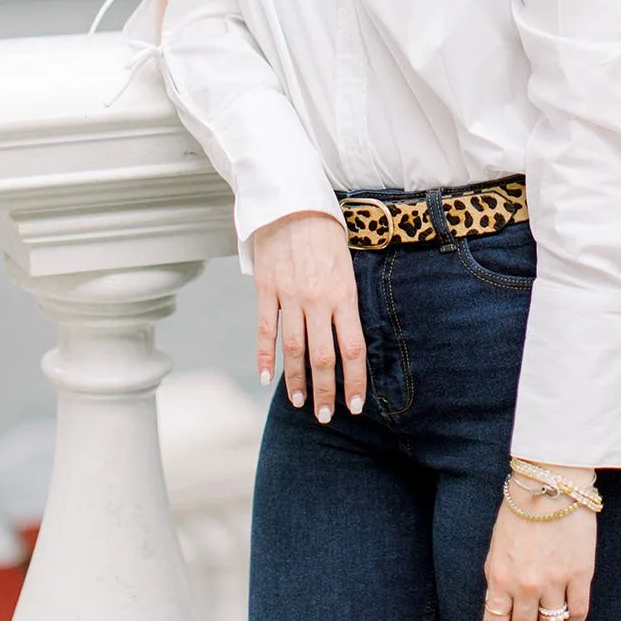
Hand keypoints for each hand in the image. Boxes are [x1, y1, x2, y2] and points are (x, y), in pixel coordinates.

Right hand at [253, 211, 366, 422]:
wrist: (293, 204)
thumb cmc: (326, 233)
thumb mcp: (347, 265)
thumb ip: (346, 301)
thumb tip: (347, 335)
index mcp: (343, 295)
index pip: (352, 349)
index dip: (355, 381)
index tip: (355, 405)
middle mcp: (318, 301)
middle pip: (323, 358)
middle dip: (325, 392)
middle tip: (324, 416)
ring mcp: (290, 297)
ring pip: (294, 350)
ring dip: (296, 381)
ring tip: (298, 403)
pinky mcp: (266, 290)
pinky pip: (266, 331)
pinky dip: (265, 357)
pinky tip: (266, 378)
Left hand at [482, 465, 597, 620]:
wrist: (551, 484)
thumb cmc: (519, 511)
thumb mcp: (496, 546)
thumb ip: (496, 577)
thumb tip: (496, 605)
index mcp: (500, 576)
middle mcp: (526, 585)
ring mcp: (554, 582)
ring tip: (547, 615)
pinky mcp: (580, 576)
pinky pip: (577, 614)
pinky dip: (572, 619)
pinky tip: (568, 610)